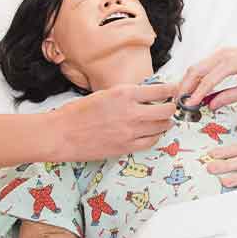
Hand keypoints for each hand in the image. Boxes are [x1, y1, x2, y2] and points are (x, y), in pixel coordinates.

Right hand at [48, 82, 176, 160]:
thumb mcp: (105, 93)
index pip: (159, 89)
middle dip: (171, 107)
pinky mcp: (126, 147)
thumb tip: (144, 94)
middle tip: (171, 105)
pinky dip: (155, 136)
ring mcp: (130, 131)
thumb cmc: (78, 112)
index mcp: (124, 93)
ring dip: (165, 122)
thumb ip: (126, 94)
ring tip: (164, 119)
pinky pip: (150, 142)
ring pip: (161, 127)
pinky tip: (153, 133)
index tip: (174, 89)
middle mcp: (131, 112)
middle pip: (166, 110)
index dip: (171, 90)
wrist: (62, 134)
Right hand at [178, 46, 236, 110]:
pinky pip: (202, 66)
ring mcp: (221, 53)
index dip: (196, 94)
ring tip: (183, 99)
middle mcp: (223, 55)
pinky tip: (192, 90)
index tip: (188, 105)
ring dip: (187, 82)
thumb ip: (231, 96)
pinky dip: (194, 77)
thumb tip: (212, 104)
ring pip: (196, 67)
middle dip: (184, 86)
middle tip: (179, 103)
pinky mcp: (220, 55)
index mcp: (233, 62)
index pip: (208, 80)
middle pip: (196, 70)